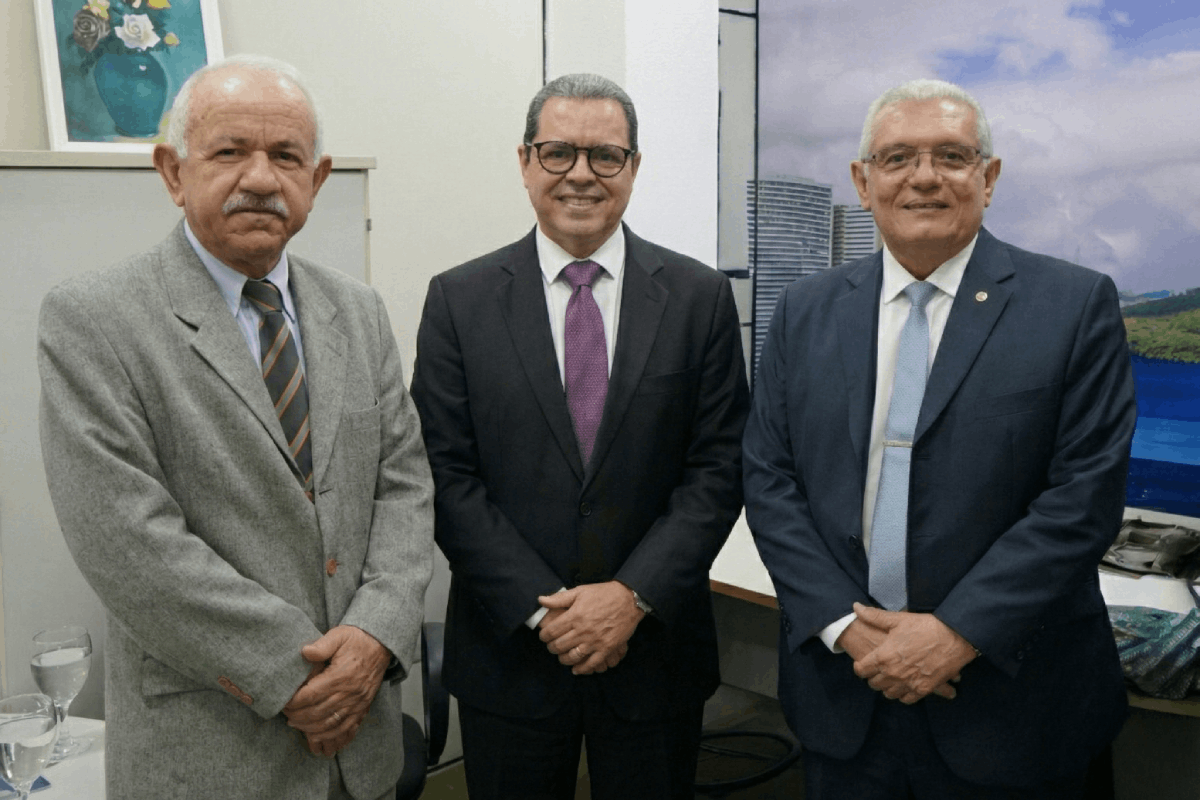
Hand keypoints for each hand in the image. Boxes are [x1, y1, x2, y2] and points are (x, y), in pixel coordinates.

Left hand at [282, 625, 390, 755]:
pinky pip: (346, 728)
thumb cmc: (356, 640)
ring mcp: (358, 702)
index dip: (294, 703)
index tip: (283, 703)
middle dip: (298, 717)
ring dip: (311, 729)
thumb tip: (305, 652)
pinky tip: (318, 737)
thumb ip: (322, 645)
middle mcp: (350, 692)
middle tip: (286, 715)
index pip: (311, 695)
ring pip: (330, 724)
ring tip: (296, 726)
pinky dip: (331, 737)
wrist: (381, 645)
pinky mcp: (363, 707)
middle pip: (318, 713)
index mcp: (341, 675)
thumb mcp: (339, 635)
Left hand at [537, 582, 643, 674]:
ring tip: (562, 656)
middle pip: (559, 645)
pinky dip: (582, 669)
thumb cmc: (603, 594)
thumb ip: (559, 598)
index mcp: (574, 616)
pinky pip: (591, 664)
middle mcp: (583, 630)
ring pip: (572, 657)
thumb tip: (541, 600)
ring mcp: (595, 641)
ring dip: (563, 659)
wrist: (629, 599)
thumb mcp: (580, 591)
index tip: (544, 636)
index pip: (551, 631)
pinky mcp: (607, 648)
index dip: (544, 636)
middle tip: (551, 646)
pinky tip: (576, 669)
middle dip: (551, 648)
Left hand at [836, 612, 954, 700]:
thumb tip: (856, 607)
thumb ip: (874, 616)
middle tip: (877, 671)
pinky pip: (906, 699)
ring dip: (887, 687)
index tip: (862, 664)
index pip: (861, 670)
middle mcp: (893, 673)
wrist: (954, 637)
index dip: (859, 667)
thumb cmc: (925, 626)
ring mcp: (908, 683)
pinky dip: (903, 694)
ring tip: (890, 679)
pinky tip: (904, 686)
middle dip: (873, 677)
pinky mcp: (924, 689)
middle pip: (874, 683)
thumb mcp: (898, 619)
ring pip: (889, 693)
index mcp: (883, 656)